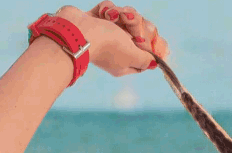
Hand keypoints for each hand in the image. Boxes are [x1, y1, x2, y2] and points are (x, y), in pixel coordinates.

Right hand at [54, 4, 169, 76]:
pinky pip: (109, 10)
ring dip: (121, 13)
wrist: (76, 31)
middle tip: (130, 23)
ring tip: (113, 16)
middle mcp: (115, 50)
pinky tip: (103, 13)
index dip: (149, 47)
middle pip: (136, 34)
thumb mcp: (132, 55)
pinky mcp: (95, 21)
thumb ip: (145, 59)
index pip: (143, 57)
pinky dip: (107, 9)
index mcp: (123, 63)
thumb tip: (154, 64)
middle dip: (136, 24)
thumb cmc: (105, 45)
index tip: (149, 39)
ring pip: (123, 19)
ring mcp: (104, 35)